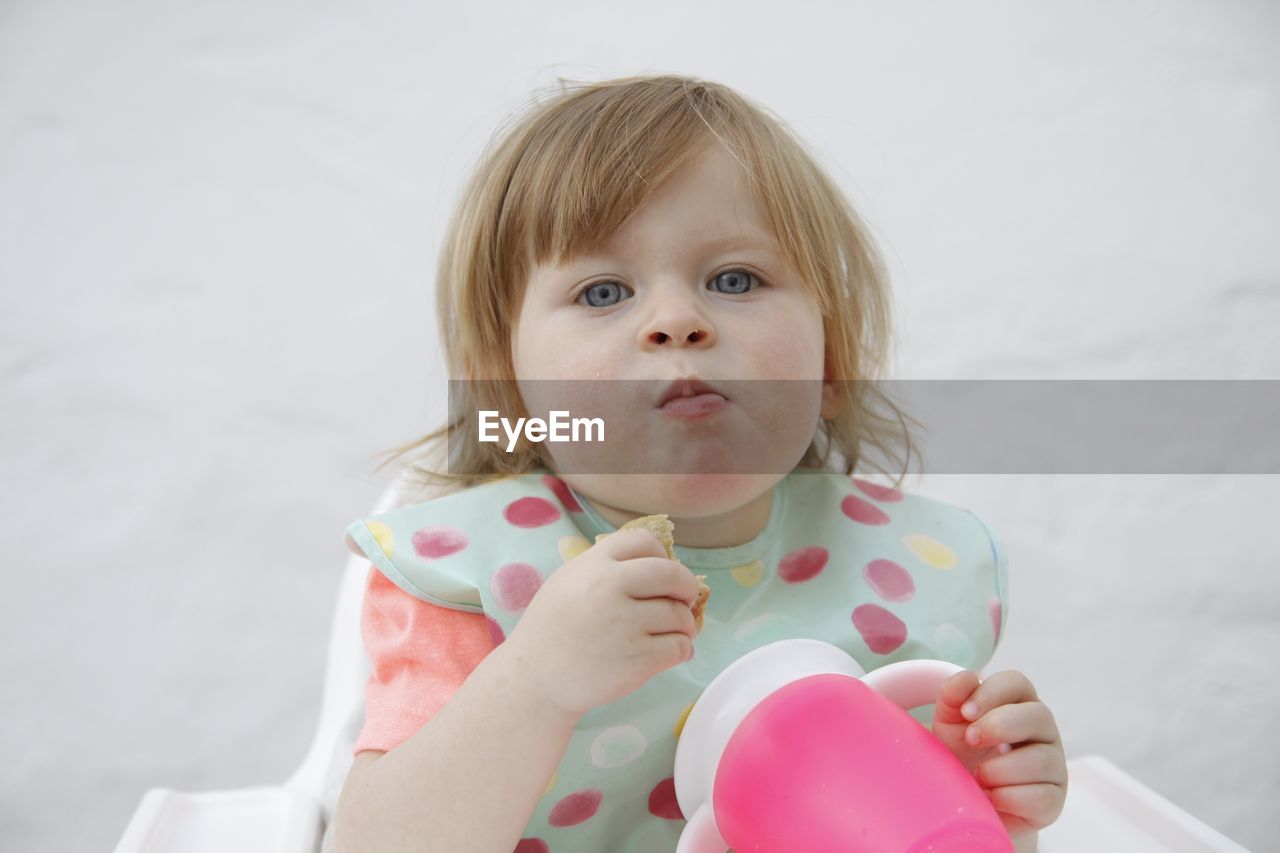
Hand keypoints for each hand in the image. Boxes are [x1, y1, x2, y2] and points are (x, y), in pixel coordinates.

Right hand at [502, 528, 702, 716]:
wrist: (534, 679)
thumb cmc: (552, 630)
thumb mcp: (568, 581)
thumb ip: (606, 568)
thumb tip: (659, 565)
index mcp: (594, 564)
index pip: (645, 541)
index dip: (662, 556)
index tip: (662, 574)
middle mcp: (610, 587)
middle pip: (673, 574)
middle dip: (687, 588)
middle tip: (684, 600)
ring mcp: (626, 623)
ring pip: (680, 615)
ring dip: (684, 625)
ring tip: (672, 633)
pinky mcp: (638, 659)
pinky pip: (680, 646)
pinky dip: (682, 649)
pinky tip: (669, 653)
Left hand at [933, 669, 1066, 837]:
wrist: (964, 800)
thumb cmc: (963, 754)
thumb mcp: (950, 724)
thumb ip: (953, 696)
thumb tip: (969, 677)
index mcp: (1019, 704)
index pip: (1017, 683)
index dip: (992, 693)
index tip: (966, 712)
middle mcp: (1043, 731)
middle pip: (1039, 715)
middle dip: (999, 726)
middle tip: (971, 740)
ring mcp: (1053, 765)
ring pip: (1041, 760)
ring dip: (999, 769)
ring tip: (977, 776)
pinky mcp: (1053, 800)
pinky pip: (1040, 798)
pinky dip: (1007, 798)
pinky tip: (989, 797)